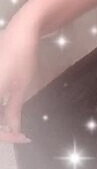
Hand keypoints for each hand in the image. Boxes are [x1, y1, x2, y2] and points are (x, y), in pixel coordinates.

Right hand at [0, 17, 37, 142]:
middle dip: (2, 129)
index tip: (22, 138)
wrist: (21, 31)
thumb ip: (12, 112)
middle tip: (19, 134)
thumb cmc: (22, 58)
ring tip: (15, 122)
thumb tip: (14, 130)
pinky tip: (7, 110)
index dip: (6, 136)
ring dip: (0, 119)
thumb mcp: (20, 88)